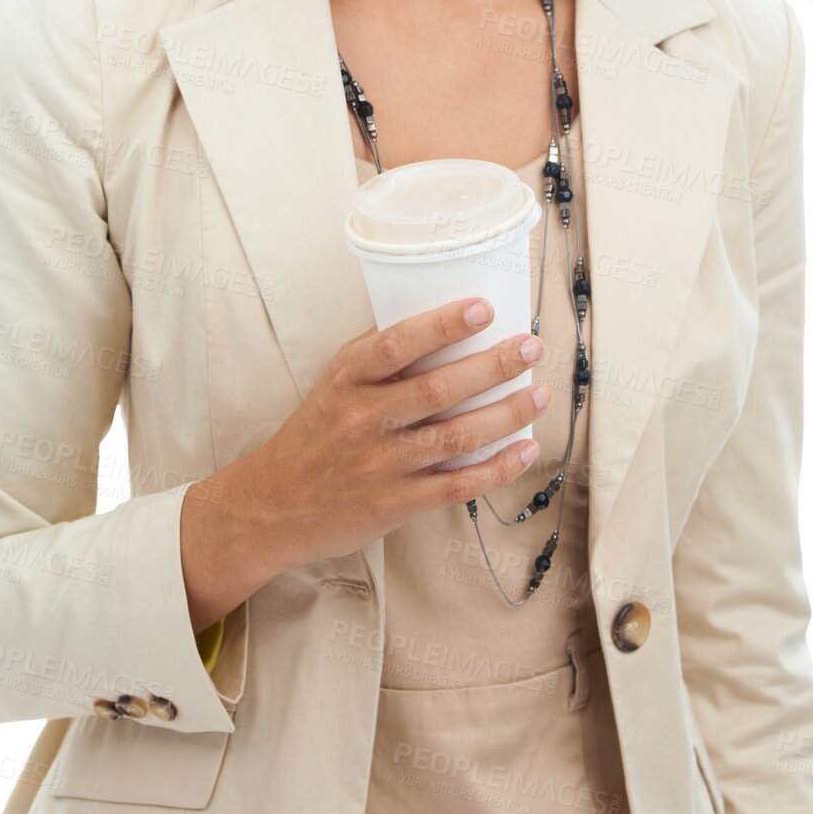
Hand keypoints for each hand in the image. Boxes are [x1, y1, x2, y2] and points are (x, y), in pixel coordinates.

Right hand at [247, 297, 547, 567]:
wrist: (273, 505)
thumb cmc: (314, 435)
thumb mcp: (333, 383)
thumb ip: (377, 356)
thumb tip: (440, 321)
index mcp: (346, 379)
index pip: (397, 343)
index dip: (443, 325)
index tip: (484, 308)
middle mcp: (363, 419)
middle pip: (439, 389)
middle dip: (494, 366)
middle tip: (531, 347)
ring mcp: (381, 464)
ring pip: (456, 436)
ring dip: (506, 414)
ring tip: (539, 395)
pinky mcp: (395, 503)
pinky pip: (456, 484)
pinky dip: (495, 468)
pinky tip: (523, 450)